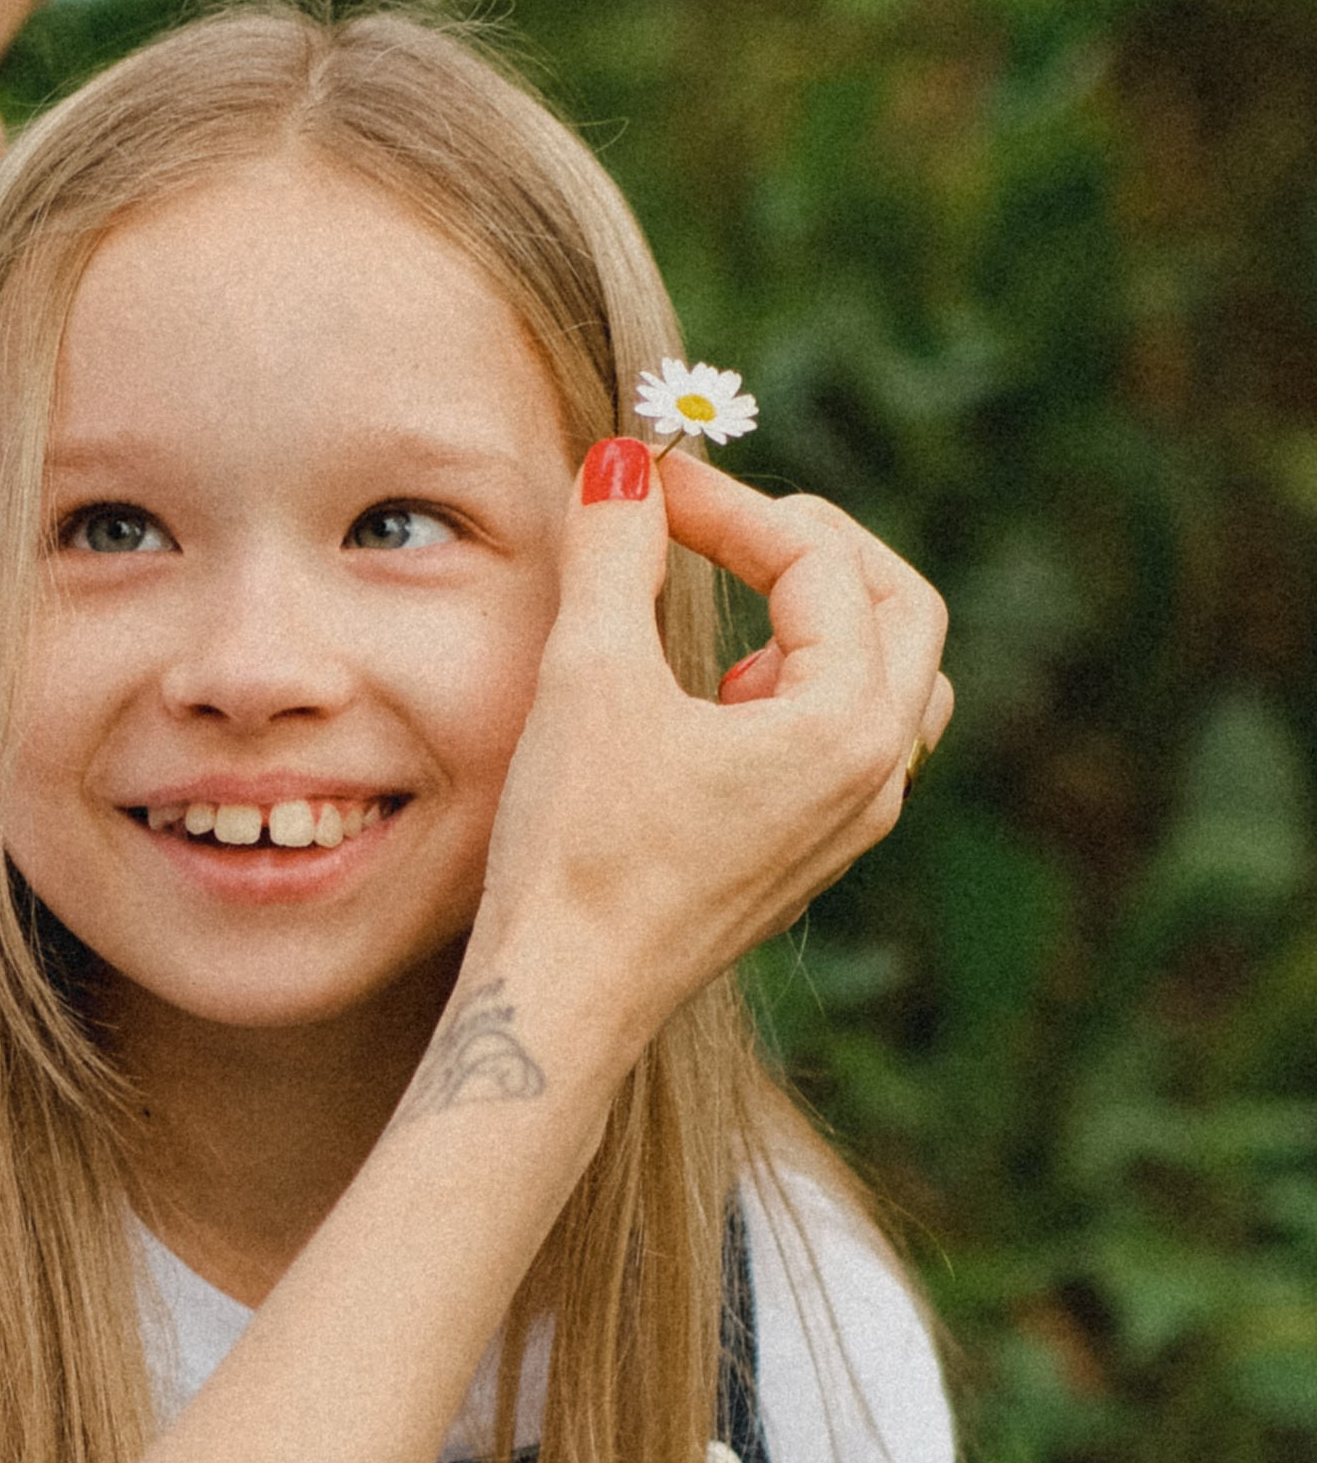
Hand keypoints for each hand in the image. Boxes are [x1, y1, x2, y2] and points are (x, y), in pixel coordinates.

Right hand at [471, 441, 950, 1065]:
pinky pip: (848, 740)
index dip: (730, 503)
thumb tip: (625, 462)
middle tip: (722, 520)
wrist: (563, 999)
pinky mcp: (807, 854)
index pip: (817, 560)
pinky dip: (801, 687)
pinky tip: (716, 701)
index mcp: (847, 723)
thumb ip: (616, 550)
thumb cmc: (580, 850)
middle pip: (899, 607)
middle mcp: (875, 775)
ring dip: (823, 619)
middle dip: (811, 545)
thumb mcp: (590, 675)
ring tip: (737, 613)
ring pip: (890, 678)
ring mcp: (851, 823)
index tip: (647, 483)